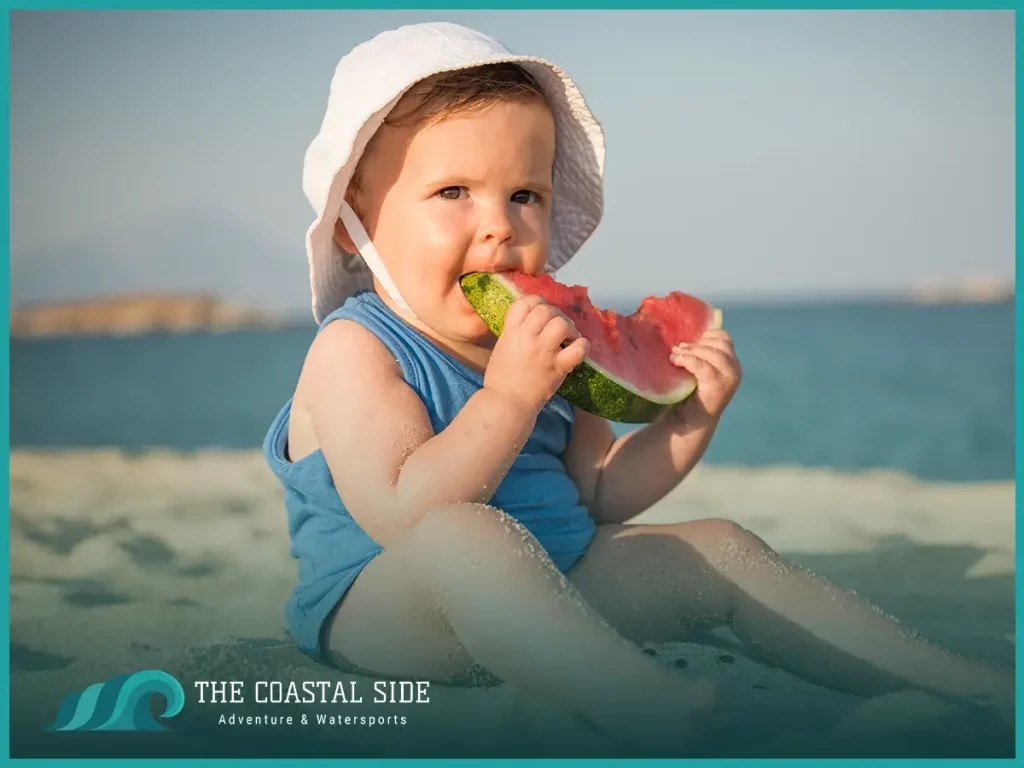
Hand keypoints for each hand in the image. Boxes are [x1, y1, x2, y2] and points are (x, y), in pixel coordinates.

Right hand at [484, 295, 589, 413]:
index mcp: (511, 332)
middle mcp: (527, 338)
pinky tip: (579, 348)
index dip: (536, 302)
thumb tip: (532, 320)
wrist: (506, 404)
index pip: (525, 302)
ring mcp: (543, 352)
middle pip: (545, 310)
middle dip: (555, 314)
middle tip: (558, 326)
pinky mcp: (558, 367)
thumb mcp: (502, 347)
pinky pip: (578, 349)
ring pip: (561, 323)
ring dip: (568, 326)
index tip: (541, 312)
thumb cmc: (501, 378)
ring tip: (569, 336)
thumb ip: (515, 332)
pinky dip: (582, 345)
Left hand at [668, 330, 741, 420]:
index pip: (723, 337)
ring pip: (713, 353)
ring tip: (674, 355)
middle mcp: (735, 369)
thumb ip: (698, 352)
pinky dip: (687, 360)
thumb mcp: (698, 367)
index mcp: (731, 362)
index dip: (705, 335)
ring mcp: (730, 379)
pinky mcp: (719, 387)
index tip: (688, 342)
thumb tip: (684, 332)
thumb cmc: (689, 392)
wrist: (688, 421)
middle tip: (678, 348)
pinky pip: (703, 366)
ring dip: (691, 351)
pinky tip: (676, 362)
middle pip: (720, 343)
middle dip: (697, 343)